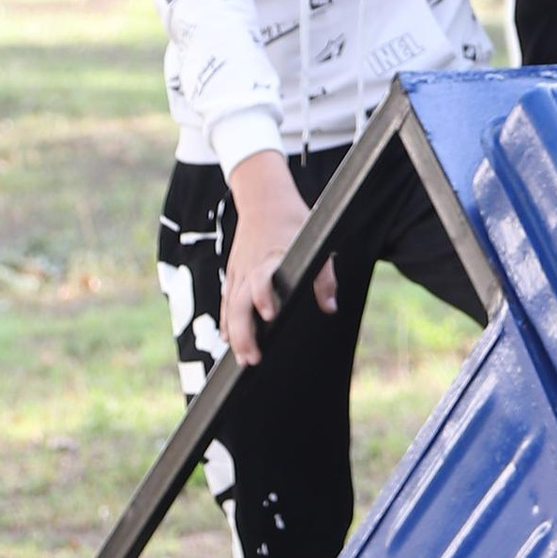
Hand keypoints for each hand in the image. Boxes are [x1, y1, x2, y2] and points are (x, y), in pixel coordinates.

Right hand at [222, 149, 334, 366]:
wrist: (263, 199)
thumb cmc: (292, 221)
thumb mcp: (314, 241)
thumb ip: (323, 276)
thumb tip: (330, 307)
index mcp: (269, 260)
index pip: (261, 281)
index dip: (263, 297)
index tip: (270, 315)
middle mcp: (249, 269)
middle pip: (239, 305)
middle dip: (244, 333)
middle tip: (253, 358)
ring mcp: (238, 272)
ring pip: (230, 308)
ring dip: (234, 334)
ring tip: (243, 359)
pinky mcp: (233, 272)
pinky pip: (226, 301)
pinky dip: (226, 320)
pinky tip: (228, 339)